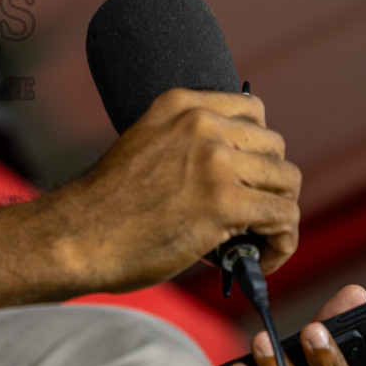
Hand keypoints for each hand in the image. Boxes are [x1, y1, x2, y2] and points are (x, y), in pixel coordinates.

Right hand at [54, 88, 300, 290]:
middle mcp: (201, 124)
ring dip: (280, 213)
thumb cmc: (108, 205)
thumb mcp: (147, 146)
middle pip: (274, 147)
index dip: (258, 149)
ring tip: (259, 241)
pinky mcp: (225, 202)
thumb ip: (188, 144)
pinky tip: (263, 259)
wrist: (79, 235)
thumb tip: (240, 173)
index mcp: (180, 106)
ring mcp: (215, 161)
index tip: (250, 176)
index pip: (253, 110)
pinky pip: (284, 218)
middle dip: (269, 184)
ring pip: (287, 181)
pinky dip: (283, 243)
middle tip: (252, 217)